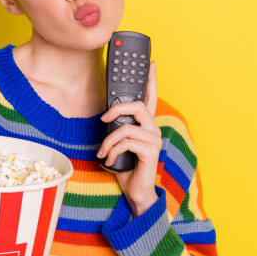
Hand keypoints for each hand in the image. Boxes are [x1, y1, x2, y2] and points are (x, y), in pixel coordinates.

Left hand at [97, 60, 161, 216]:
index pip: (150, 97)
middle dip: (116, 109)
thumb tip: (106, 118)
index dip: (151, 79)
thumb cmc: (126, 167)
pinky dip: (112, 151)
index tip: (151, 63)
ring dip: (108, 141)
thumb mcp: (118, 144)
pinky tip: (109, 160)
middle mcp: (153, 129)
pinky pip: (126, 142)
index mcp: (146, 125)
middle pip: (137, 105)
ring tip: (102, 152)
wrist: (136, 192)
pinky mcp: (150, 151)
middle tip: (103, 120)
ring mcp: (154, 140)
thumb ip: (118, 128)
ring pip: (126, 127)